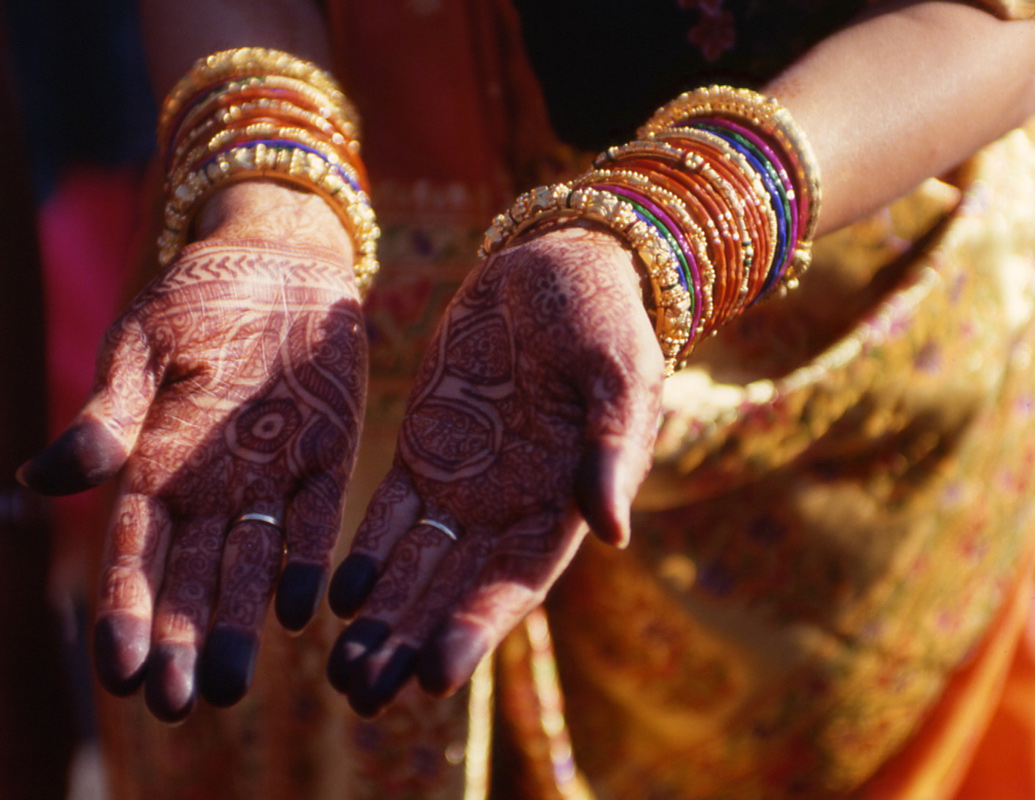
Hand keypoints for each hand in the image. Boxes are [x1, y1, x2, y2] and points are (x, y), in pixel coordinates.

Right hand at [17, 183, 366, 721]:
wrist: (280, 262)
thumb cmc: (197, 298)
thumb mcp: (142, 346)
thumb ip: (111, 413)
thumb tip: (47, 479)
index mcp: (155, 461)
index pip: (136, 551)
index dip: (126, 608)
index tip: (117, 669)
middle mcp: (212, 484)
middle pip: (191, 576)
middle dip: (179, 638)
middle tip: (175, 705)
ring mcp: (271, 474)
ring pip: (250, 564)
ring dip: (237, 622)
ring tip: (227, 686)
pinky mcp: (328, 457)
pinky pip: (316, 519)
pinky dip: (307, 561)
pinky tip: (301, 608)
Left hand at [325, 225, 663, 715]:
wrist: (558, 265)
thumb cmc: (603, 315)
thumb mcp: (618, 372)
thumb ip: (613, 447)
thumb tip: (612, 533)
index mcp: (562, 500)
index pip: (515, 581)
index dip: (475, 629)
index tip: (433, 677)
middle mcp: (510, 506)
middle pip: (455, 591)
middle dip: (412, 644)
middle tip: (364, 697)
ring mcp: (466, 481)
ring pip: (417, 565)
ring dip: (382, 617)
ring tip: (341, 670)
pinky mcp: (427, 449)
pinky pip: (391, 512)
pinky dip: (367, 554)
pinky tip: (337, 594)